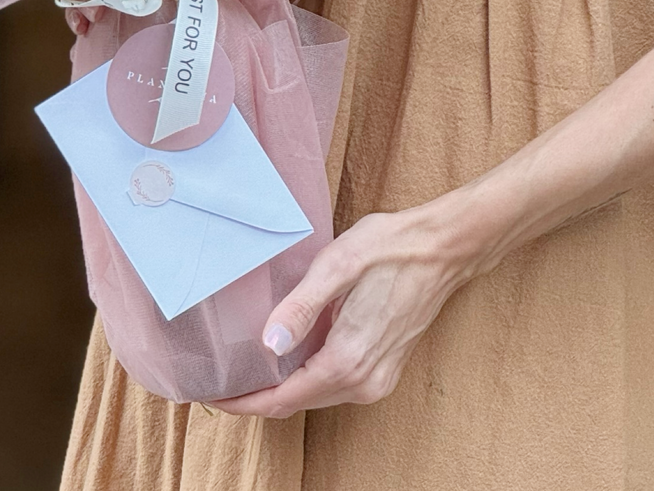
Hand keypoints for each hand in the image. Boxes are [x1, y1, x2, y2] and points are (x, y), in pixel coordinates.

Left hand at [212, 202, 476, 417]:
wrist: (442, 249)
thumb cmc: (388, 249)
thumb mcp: (336, 267)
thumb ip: (300, 308)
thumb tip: (269, 344)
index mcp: (348, 360)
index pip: (283, 399)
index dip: (244, 402)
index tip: (211, 395)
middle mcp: (364, 381)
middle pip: (297, 403)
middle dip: (256, 397)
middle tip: (219, 381)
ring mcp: (377, 378)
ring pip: (315, 396)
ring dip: (280, 388)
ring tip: (244, 370)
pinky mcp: (383, 368)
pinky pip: (334, 385)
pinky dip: (305, 379)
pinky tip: (285, 358)